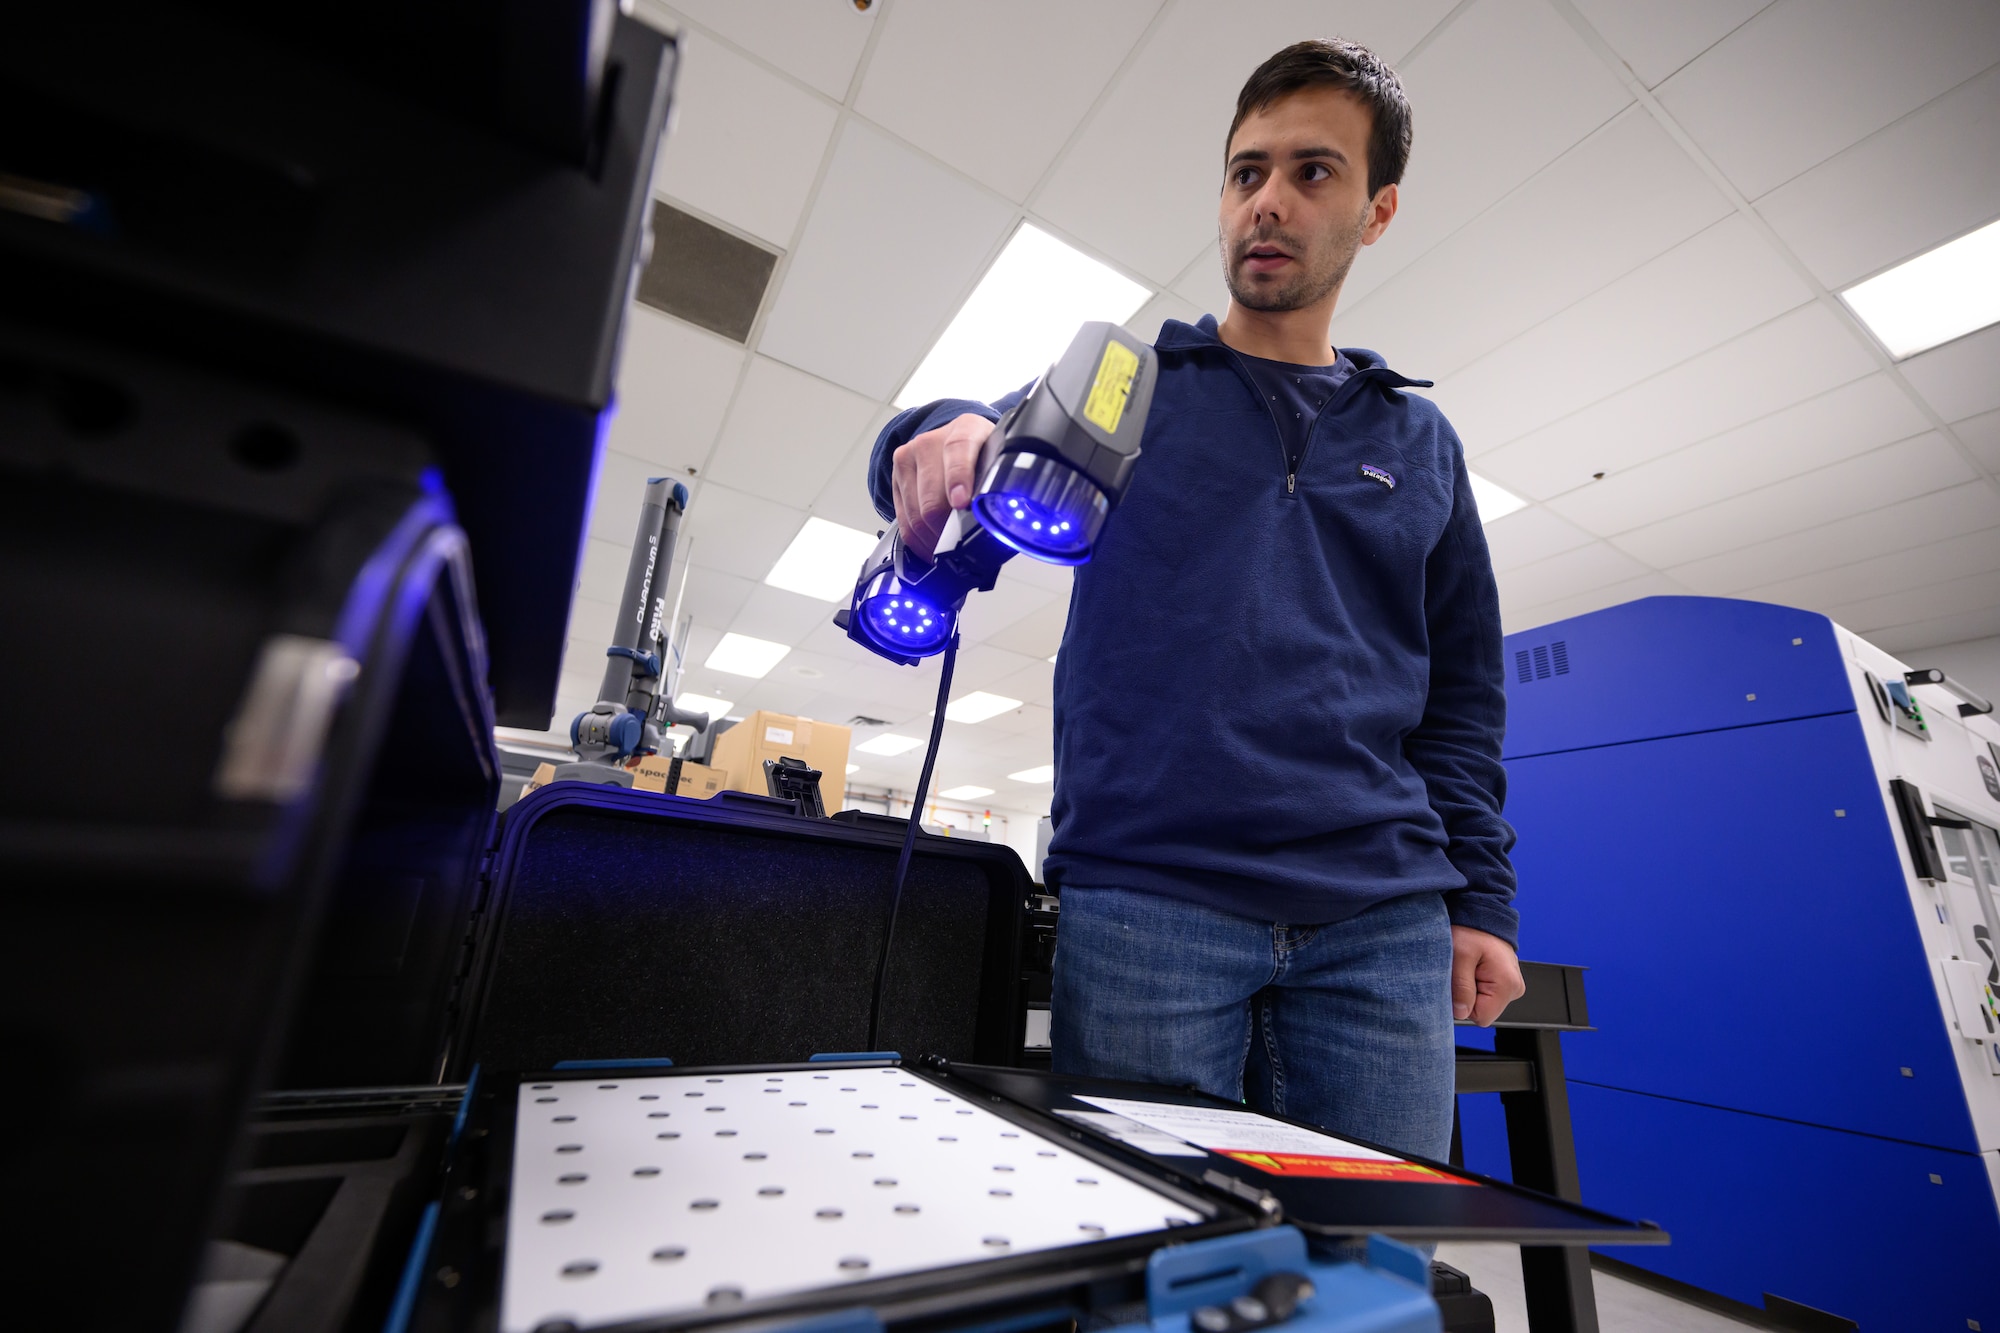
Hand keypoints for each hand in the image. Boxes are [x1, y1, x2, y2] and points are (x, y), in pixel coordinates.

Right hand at [891, 413, 995, 561]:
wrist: (954, 440)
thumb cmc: (981, 453)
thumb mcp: (999, 459)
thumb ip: (1002, 483)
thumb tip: (1005, 518)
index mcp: (966, 430)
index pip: (958, 451)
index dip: (959, 479)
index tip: (962, 503)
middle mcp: (932, 441)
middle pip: (932, 497)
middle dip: (948, 529)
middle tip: (962, 545)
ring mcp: (909, 458)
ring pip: (916, 514)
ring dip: (933, 540)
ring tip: (948, 550)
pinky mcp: (895, 477)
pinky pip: (903, 520)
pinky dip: (918, 541)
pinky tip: (931, 547)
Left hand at [1450, 926, 1524, 1025]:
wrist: (1481, 913)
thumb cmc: (1472, 929)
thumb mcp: (1460, 955)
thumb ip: (1461, 987)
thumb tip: (1461, 1013)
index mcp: (1507, 985)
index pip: (1481, 1017)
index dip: (1464, 1003)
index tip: (1460, 980)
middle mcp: (1515, 988)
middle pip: (1482, 1011)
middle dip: (1467, 995)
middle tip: (1463, 970)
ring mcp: (1512, 985)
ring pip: (1483, 1003)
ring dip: (1470, 988)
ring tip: (1469, 966)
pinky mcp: (1505, 982)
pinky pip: (1486, 994)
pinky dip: (1475, 983)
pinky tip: (1474, 967)